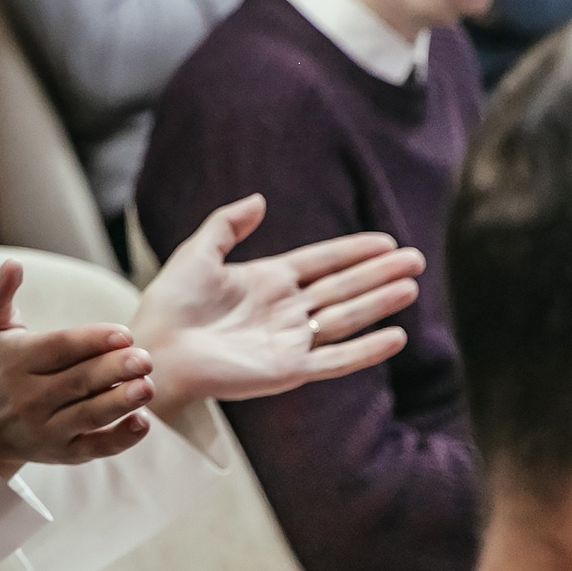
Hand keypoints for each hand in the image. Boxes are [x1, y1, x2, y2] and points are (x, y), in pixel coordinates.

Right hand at [0, 261, 155, 479]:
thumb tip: (12, 264)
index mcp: (16, 362)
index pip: (59, 349)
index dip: (92, 341)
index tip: (123, 334)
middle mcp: (30, 397)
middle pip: (78, 382)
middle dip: (113, 371)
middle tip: (145, 359)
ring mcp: (46, 428)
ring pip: (89, 415)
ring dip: (120, 403)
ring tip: (147, 387)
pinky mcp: (62, 453)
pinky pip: (93, 448)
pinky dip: (119, 440)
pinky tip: (141, 423)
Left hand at [129, 195, 423, 416]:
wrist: (155, 350)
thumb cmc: (169, 305)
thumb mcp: (196, 253)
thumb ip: (227, 225)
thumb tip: (260, 199)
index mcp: (267, 281)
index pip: (321, 262)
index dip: (353, 251)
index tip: (386, 241)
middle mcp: (284, 310)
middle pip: (342, 287)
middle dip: (378, 274)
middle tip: (416, 259)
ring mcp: (289, 340)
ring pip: (345, 318)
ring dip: (378, 303)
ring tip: (411, 287)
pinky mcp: (287, 370)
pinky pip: (335, 359)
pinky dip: (365, 350)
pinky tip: (395, 336)